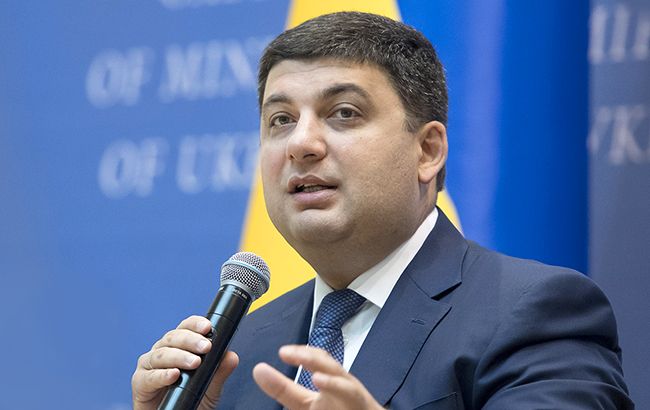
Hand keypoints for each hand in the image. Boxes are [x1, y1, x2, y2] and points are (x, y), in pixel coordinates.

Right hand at [131, 315, 238, 409]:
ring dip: (179, 356)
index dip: (195, 324)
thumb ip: (220, 370)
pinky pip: (149, 377)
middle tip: (206, 347)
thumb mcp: (211, 385)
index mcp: (179, 346)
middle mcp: (162, 351)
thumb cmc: (191, 399)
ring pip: (161, 354)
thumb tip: (231, 356)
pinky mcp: (140, 383)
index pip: (185, 328)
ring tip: (195, 362)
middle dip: (191, 340)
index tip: (208, 327)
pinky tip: (174, 375)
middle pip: (173, 337)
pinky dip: (162, 375)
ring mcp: (149, 366)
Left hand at [253, 345, 382, 409]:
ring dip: (324, 370)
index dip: (301, 354)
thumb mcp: (304, 403)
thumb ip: (283, 389)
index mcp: (328, 382)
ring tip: (303, 360)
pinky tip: (320, 380)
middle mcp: (342, 385)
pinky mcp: (360, 404)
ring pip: (342, 379)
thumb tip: (259, 371)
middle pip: (329, 366)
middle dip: (310, 356)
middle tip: (287, 352)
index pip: (316, 362)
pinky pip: (350, 393)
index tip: (282, 352)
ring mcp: (352, 395)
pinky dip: (336, 385)